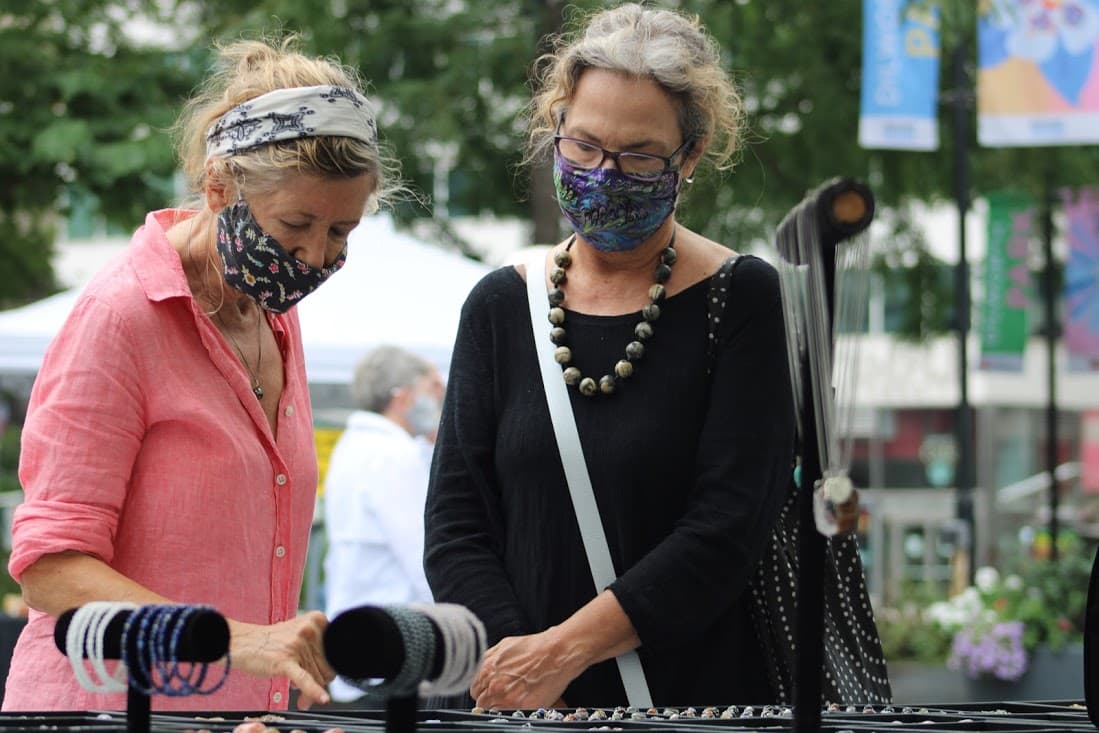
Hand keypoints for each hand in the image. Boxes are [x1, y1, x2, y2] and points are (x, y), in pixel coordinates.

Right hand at [228, 611, 334, 708]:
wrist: (242, 641)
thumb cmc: (273, 641)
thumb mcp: (300, 636)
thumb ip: (317, 655)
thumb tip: (326, 686)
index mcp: (317, 620)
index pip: (336, 652)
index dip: (328, 666)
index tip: (319, 670)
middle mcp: (310, 629)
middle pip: (328, 667)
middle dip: (318, 680)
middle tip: (303, 680)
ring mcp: (297, 644)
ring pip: (316, 677)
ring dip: (308, 689)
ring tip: (293, 683)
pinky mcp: (284, 660)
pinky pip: (304, 679)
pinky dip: (313, 691)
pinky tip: (321, 698)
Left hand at [469, 631, 584, 709]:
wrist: (556, 653)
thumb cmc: (535, 647)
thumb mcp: (505, 646)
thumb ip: (489, 660)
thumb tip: (482, 670)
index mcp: (486, 668)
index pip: (474, 688)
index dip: (484, 690)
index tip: (490, 691)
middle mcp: (492, 683)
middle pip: (481, 702)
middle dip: (490, 699)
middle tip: (504, 695)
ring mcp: (504, 696)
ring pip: (492, 710)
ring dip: (501, 706)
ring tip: (515, 697)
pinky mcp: (518, 706)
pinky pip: (507, 714)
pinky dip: (513, 710)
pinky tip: (522, 700)